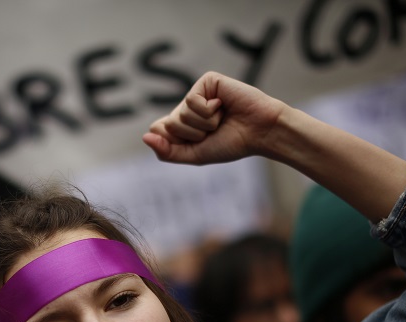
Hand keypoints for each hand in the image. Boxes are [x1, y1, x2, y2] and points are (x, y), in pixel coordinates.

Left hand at [142, 71, 285, 165]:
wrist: (260, 132)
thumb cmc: (232, 143)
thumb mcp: (195, 155)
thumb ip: (167, 151)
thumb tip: (145, 136)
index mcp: (183, 125)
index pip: (159, 131)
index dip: (176, 141)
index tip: (199, 142)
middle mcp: (188, 108)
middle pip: (168, 124)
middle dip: (192, 134)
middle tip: (214, 130)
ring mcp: (197, 93)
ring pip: (180, 113)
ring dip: (203, 123)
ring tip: (222, 118)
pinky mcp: (207, 81)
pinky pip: (192, 101)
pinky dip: (208, 110)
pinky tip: (223, 105)